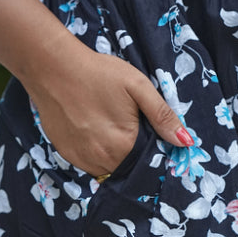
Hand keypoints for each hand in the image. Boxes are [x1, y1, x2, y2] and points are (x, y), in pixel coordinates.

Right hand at [28, 42, 191, 176]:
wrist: (52, 67)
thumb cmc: (98, 73)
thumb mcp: (137, 86)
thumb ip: (162, 116)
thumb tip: (186, 142)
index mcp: (124, 145)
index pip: (149, 163)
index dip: (154, 152)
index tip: (152, 137)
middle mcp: (102, 159)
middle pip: (129, 169)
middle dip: (136, 155)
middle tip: (131, 129)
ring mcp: (82, 159)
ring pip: (109, 169)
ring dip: (116, 157)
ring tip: (112, 129)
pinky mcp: (67, 154)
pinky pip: (90, 165)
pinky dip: (97, 155)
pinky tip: (96, 132)